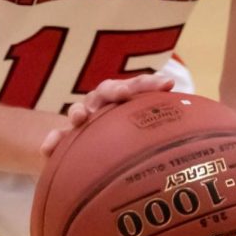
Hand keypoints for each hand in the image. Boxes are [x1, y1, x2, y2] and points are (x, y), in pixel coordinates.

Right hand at [40, 72, 174, 156]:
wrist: (87, 152)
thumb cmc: (124, 139)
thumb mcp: (140, 132)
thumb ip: (158, 131)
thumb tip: (187, 133)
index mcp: (124, 97)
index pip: (139, 85)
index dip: (152, 83)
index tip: (168, 84)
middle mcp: (102, 103)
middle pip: (107, 89)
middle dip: (115, 89)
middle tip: (122, 94)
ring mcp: (82, 118)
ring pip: (78, 109)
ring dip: (78, 110)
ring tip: (80, 118)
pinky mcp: (63, 138)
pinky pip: (54, 138)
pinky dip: (52, 140)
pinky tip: (48, 148)